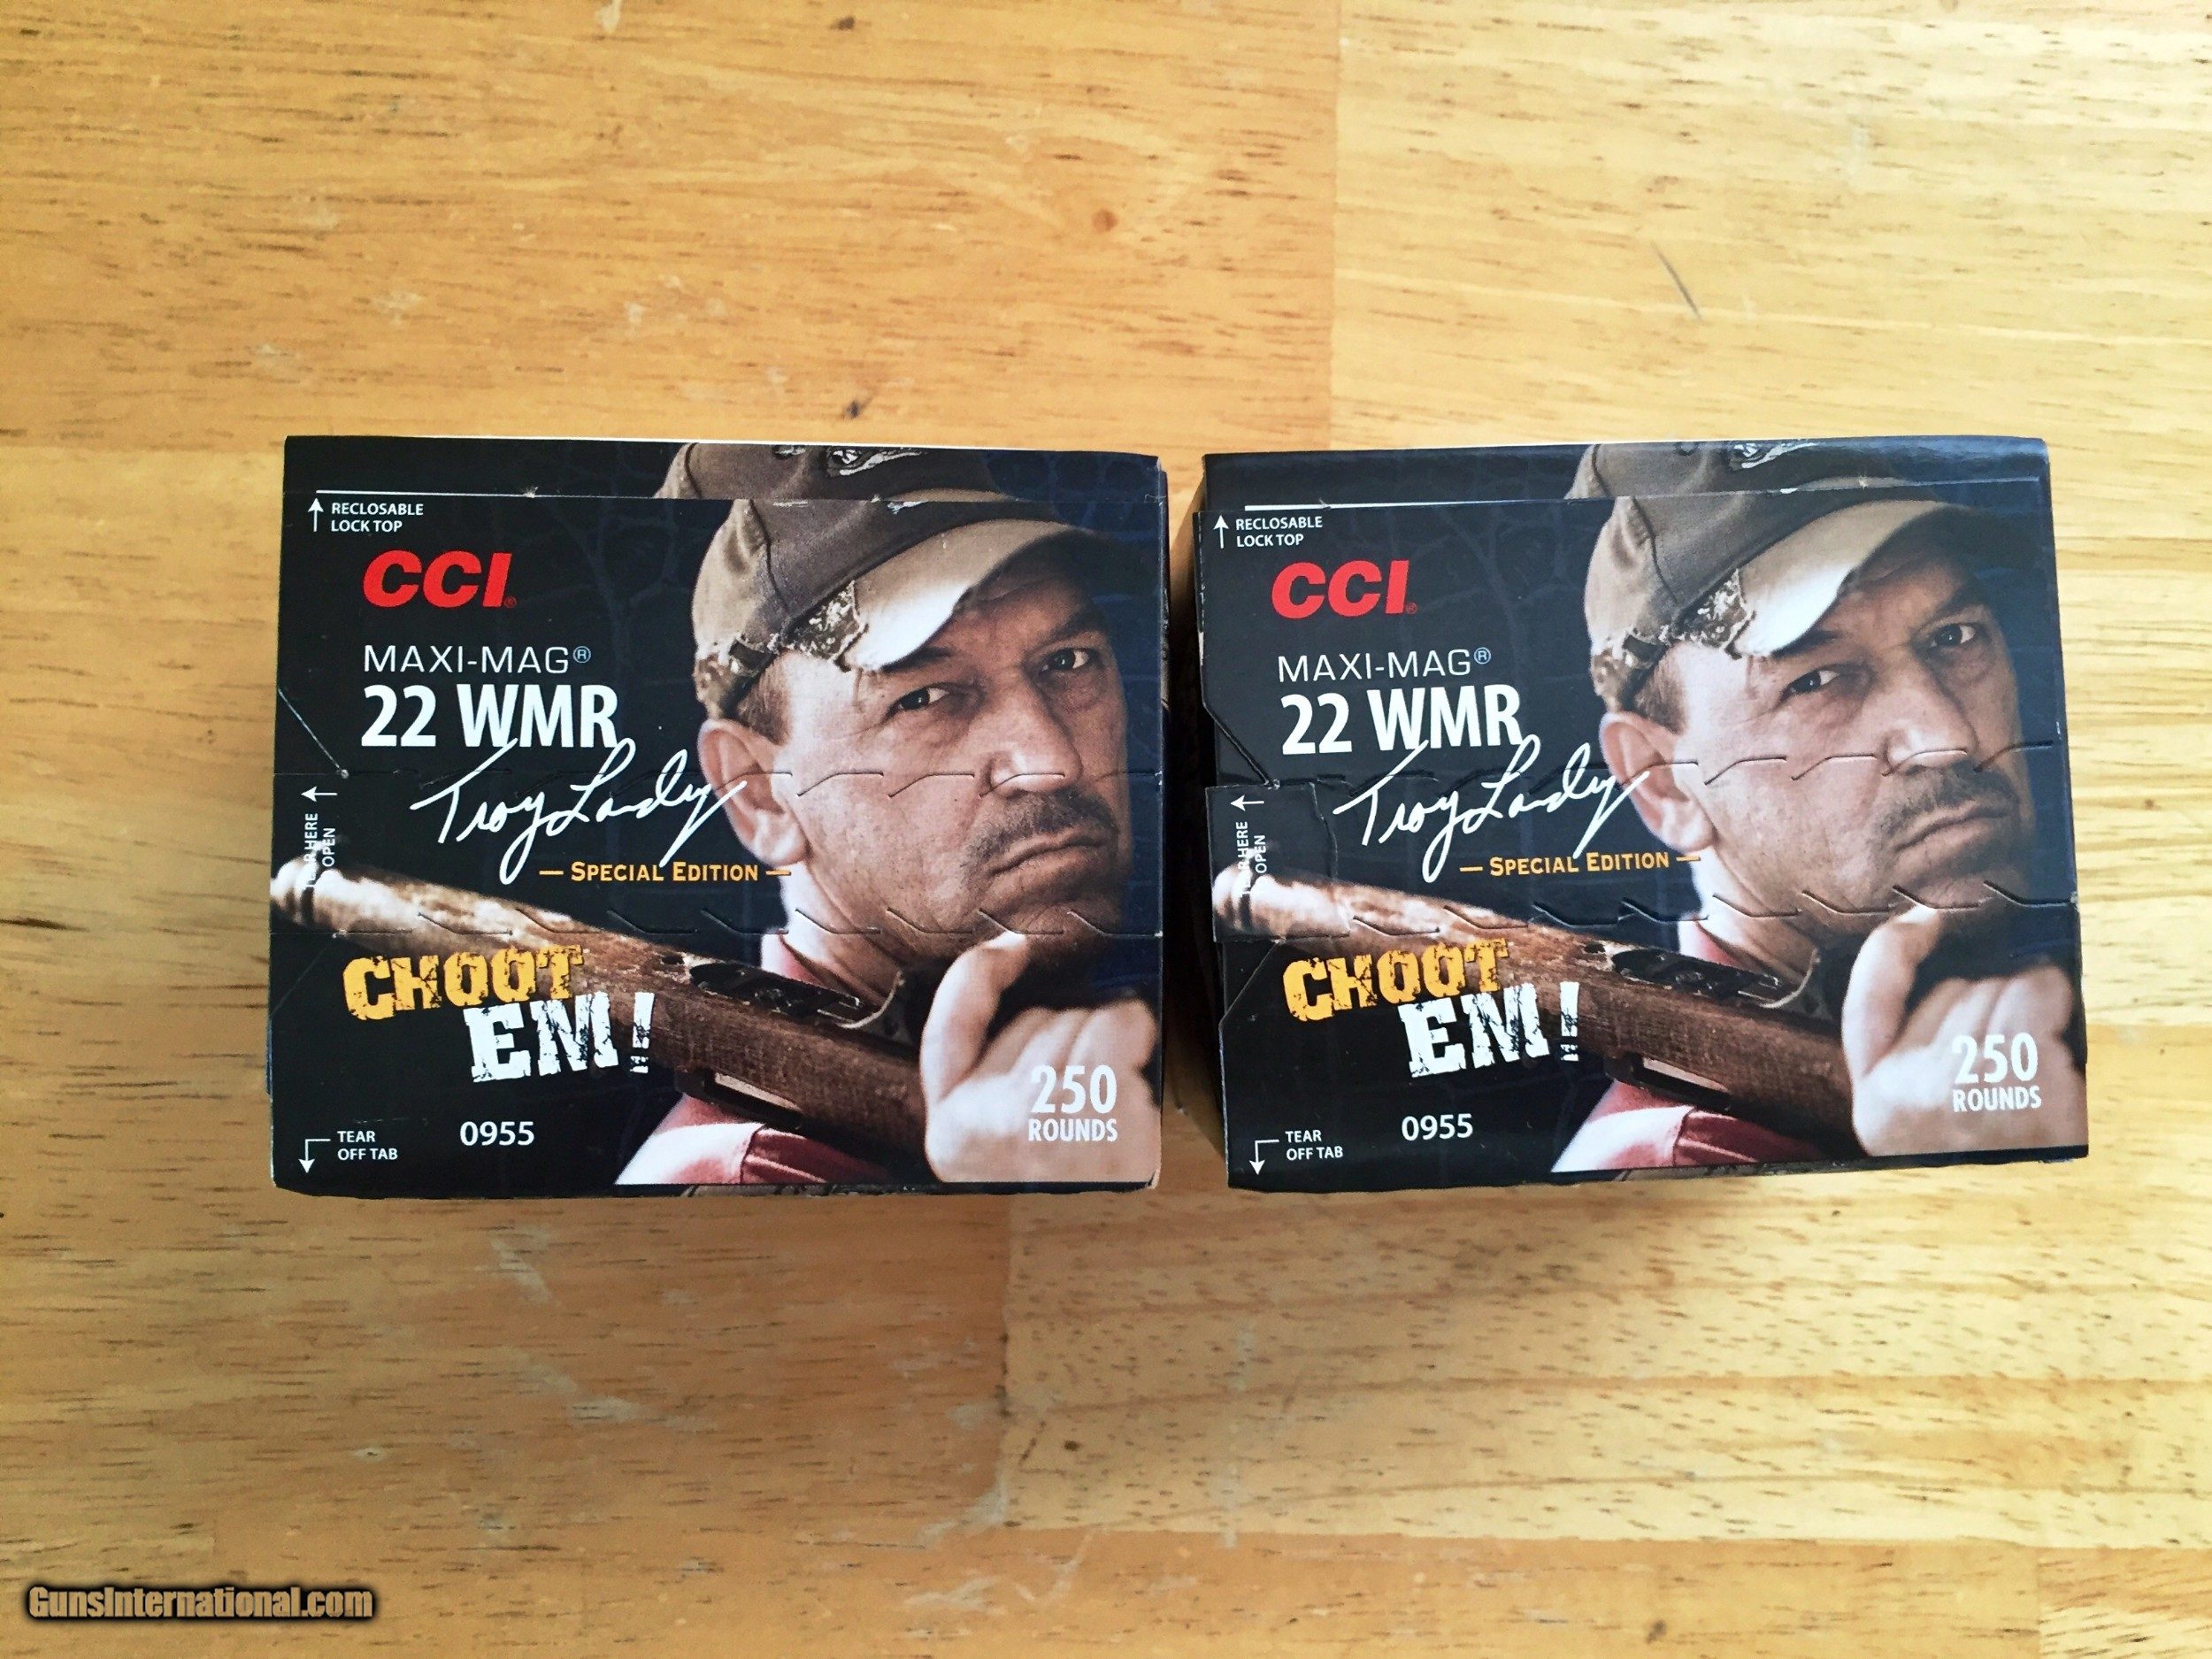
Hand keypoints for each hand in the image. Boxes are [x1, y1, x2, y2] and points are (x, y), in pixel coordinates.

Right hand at [918, 933, 1159, 1184]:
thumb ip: (989, 1074)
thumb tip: (1017, 969)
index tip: (1013, 950)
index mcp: (952, 1132)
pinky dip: (1134, 1046)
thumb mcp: (996, 1144)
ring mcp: (1050, 1126)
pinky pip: (1121, 1036)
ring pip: (1082, 1021)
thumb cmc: (1057, 1190)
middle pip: (1037, 1020)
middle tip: (1079, 1094)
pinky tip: (1131, 1092)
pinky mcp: (1108, 1125)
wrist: (1104, 1266)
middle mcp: (993, 1127)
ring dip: (1105, 1042)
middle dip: (1066, 1038)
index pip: (948, 1028)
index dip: (978, 974)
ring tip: (1105, 1095)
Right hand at [1841, 905, 2086, 1156]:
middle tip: (2004, 1046)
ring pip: (2000, 988)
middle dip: (1984, 999)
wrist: (2031, 1236)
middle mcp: (1914, 1097)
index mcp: (1877, 1102)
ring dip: (2026, 1001)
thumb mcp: (1918, 1121)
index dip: (1895, 946)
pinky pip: (2040, 1005)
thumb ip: (1904, 1053)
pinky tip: (2054, 1052)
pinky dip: (2054, 1011)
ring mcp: (1972, 1094)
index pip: (1868, 997)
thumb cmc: (1979, 1161)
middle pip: (1953, 989)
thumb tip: (1930, 948)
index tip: (1926, 921)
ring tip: (2031, 1048)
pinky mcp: (2030, 1091)